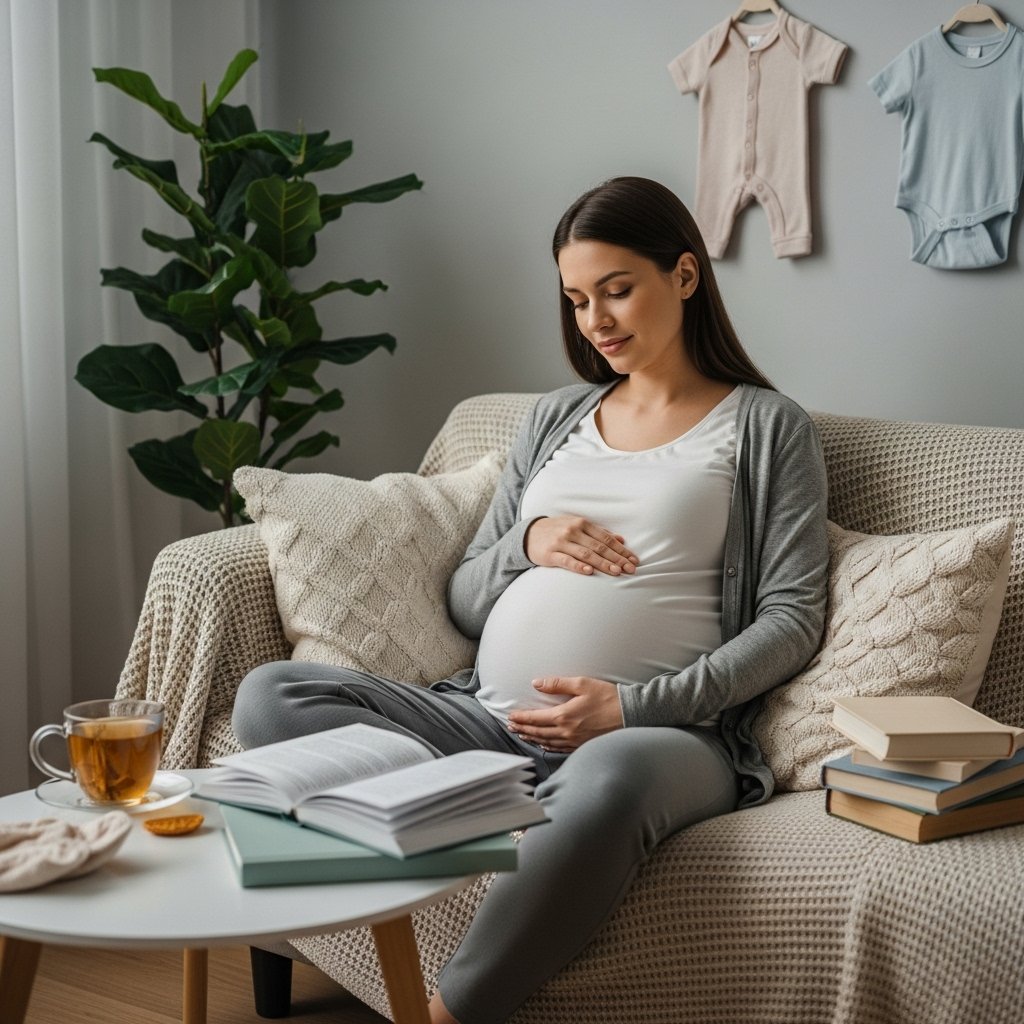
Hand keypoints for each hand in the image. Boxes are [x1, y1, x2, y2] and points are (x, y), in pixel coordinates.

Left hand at [507, 676, 623, 751]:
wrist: (630, 714)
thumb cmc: (607, 697)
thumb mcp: (582, 684)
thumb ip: (557, 684)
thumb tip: (536, 683)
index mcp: (564, 716)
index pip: (535, 718)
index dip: (521, 718)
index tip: (510, 716)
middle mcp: (566, 731)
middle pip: (538, 732)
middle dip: (523, 729)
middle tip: (511, 726)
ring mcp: (574, 741)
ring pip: (547, 742)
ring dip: (532, 738)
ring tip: (522, 735)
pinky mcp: (582, 745)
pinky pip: (559, 748)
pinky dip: (548, 746)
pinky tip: (543, 744)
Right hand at [524, 516, 638, 576]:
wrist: (529, 534)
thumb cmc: (558, 531)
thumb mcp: (577, 527)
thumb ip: (599, 533)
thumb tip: (621, 539)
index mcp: (582, 523)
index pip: (606, 538)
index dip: (621, 550)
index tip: (634, 560)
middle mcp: (572, 531)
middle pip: (599, 547)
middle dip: (617, 558)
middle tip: (630, 569)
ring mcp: (561, 542)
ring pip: (586, 554)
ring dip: (603, 563)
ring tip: (616, 572)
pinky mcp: (550, 554)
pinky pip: (567, 561)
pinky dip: (579, 566)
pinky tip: (589, 572)